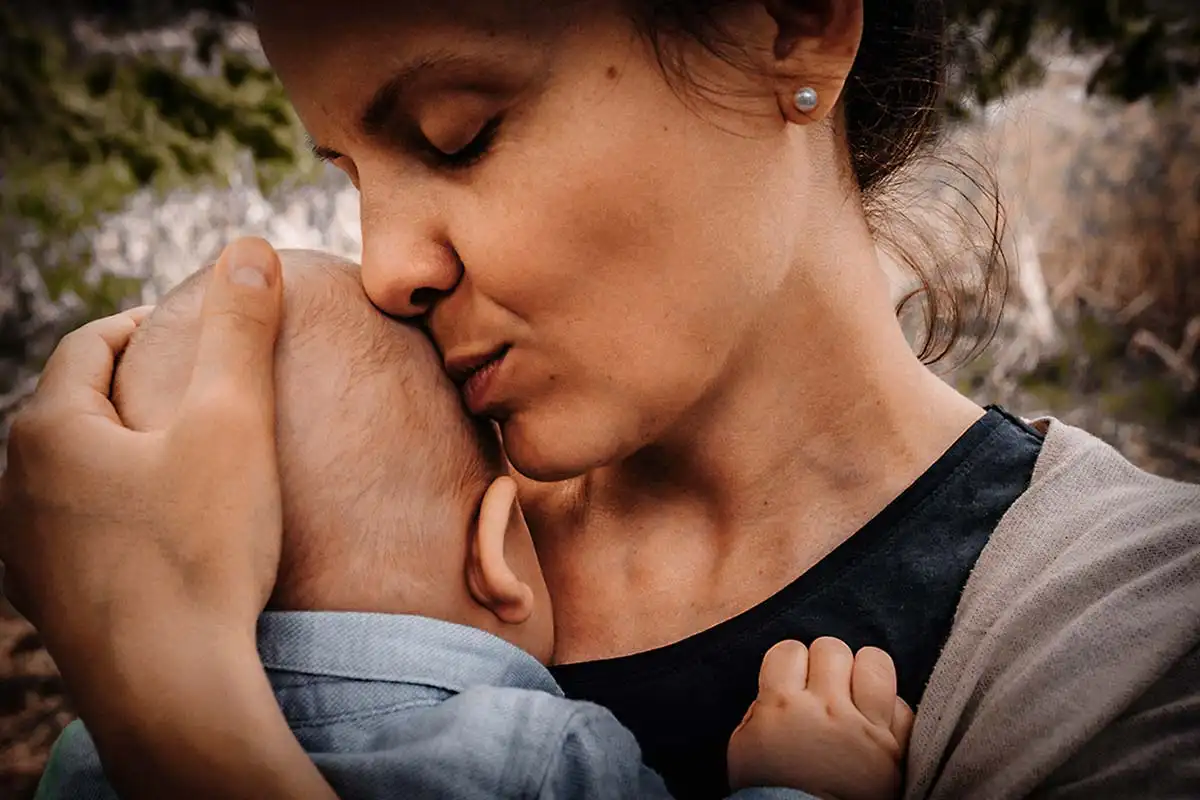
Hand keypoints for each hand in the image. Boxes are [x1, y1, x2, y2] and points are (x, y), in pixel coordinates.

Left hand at [0, 237, 283, 660]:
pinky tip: (164, 531)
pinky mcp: (50, 600)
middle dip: (138, 388)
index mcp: (49, 429)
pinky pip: (79, 529)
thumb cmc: (201, 549)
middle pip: (78, 406)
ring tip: (187, 461)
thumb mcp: (233, 423)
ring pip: (74, 471)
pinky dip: (118, 511)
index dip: (149, 327)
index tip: (199, 336)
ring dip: (124, 453)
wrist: (169, 688)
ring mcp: (26, 550)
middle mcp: (16, 485)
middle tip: (203, 393)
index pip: (92, 345)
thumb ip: (239, 329)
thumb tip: (246, 245)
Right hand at [727, 638, 913, 799]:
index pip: (789, 649)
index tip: (793, 679)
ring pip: (875, 663)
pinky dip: (891, 712)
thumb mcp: (744, 746)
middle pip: (832, 648)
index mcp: (781, 706)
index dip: (792, 662)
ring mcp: (864, 729)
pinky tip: (877, 724)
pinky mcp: (894, 750)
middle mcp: (825, 710)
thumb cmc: (768, 792)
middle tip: (824, 686)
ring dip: (864, 672)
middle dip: (827, 664)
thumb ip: (761, 708)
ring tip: (857, 691)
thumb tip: (782, 686)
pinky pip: (903, 706)